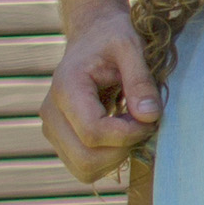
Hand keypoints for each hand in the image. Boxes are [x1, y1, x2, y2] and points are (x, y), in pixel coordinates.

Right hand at [41, 5, 158, 183]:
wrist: (93, 35)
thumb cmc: (113, 36)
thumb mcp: (132, 46)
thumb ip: (140, 81)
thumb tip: (149, 117)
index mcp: (66, 88)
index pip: (94, 133)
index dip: (129, 134)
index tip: (152, 118)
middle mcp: (51, 114)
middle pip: (86, 159)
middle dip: (123, 150)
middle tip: (144, 125)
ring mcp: (53, 130)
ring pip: (85, 169)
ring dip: (117, 156)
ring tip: (133, 126)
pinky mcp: (62, 140)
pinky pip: (85, 166)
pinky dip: (109, 158)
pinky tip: (122, 133)